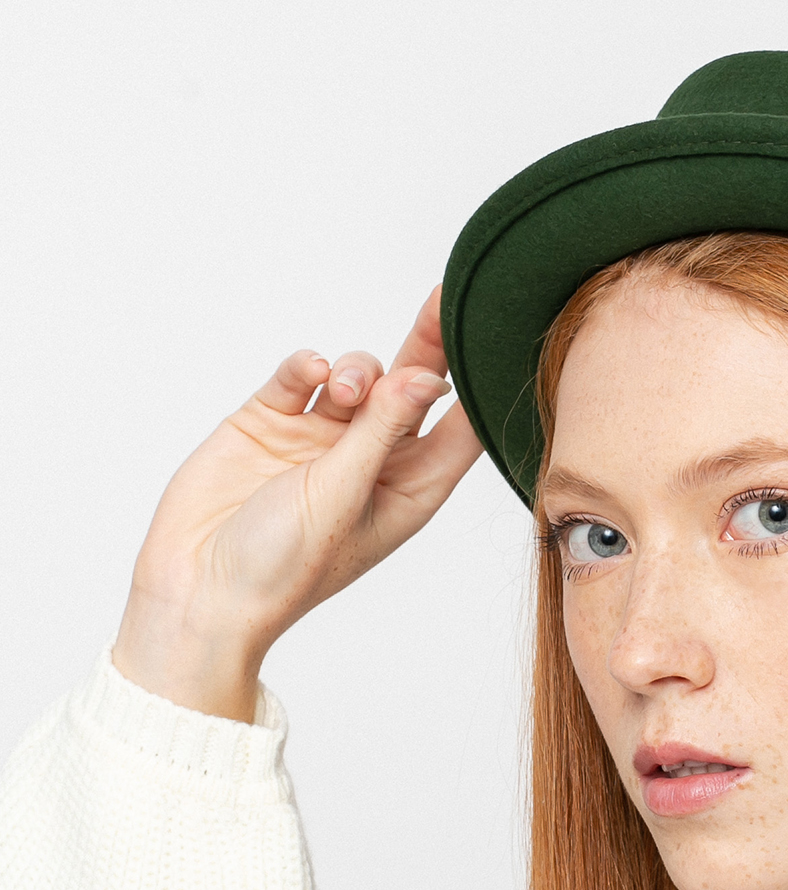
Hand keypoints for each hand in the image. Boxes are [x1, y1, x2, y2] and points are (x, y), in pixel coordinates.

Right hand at [113, 286, 483, 719]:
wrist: (197, 589)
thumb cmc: (281, 568)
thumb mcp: (342, 497)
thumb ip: (381, 431)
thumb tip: (426, 377)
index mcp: (406, 493)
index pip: (458, 433)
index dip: (475, 386)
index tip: (489, 334)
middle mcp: (368, 463)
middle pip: (411, 391)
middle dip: (425, 346)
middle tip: (439, 299)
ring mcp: (318, 442)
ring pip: (357, 377)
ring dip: (357, 370)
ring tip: (344, 388)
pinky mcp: (269, 424)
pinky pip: (300, 377)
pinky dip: (308, 366)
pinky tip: (310, 373)